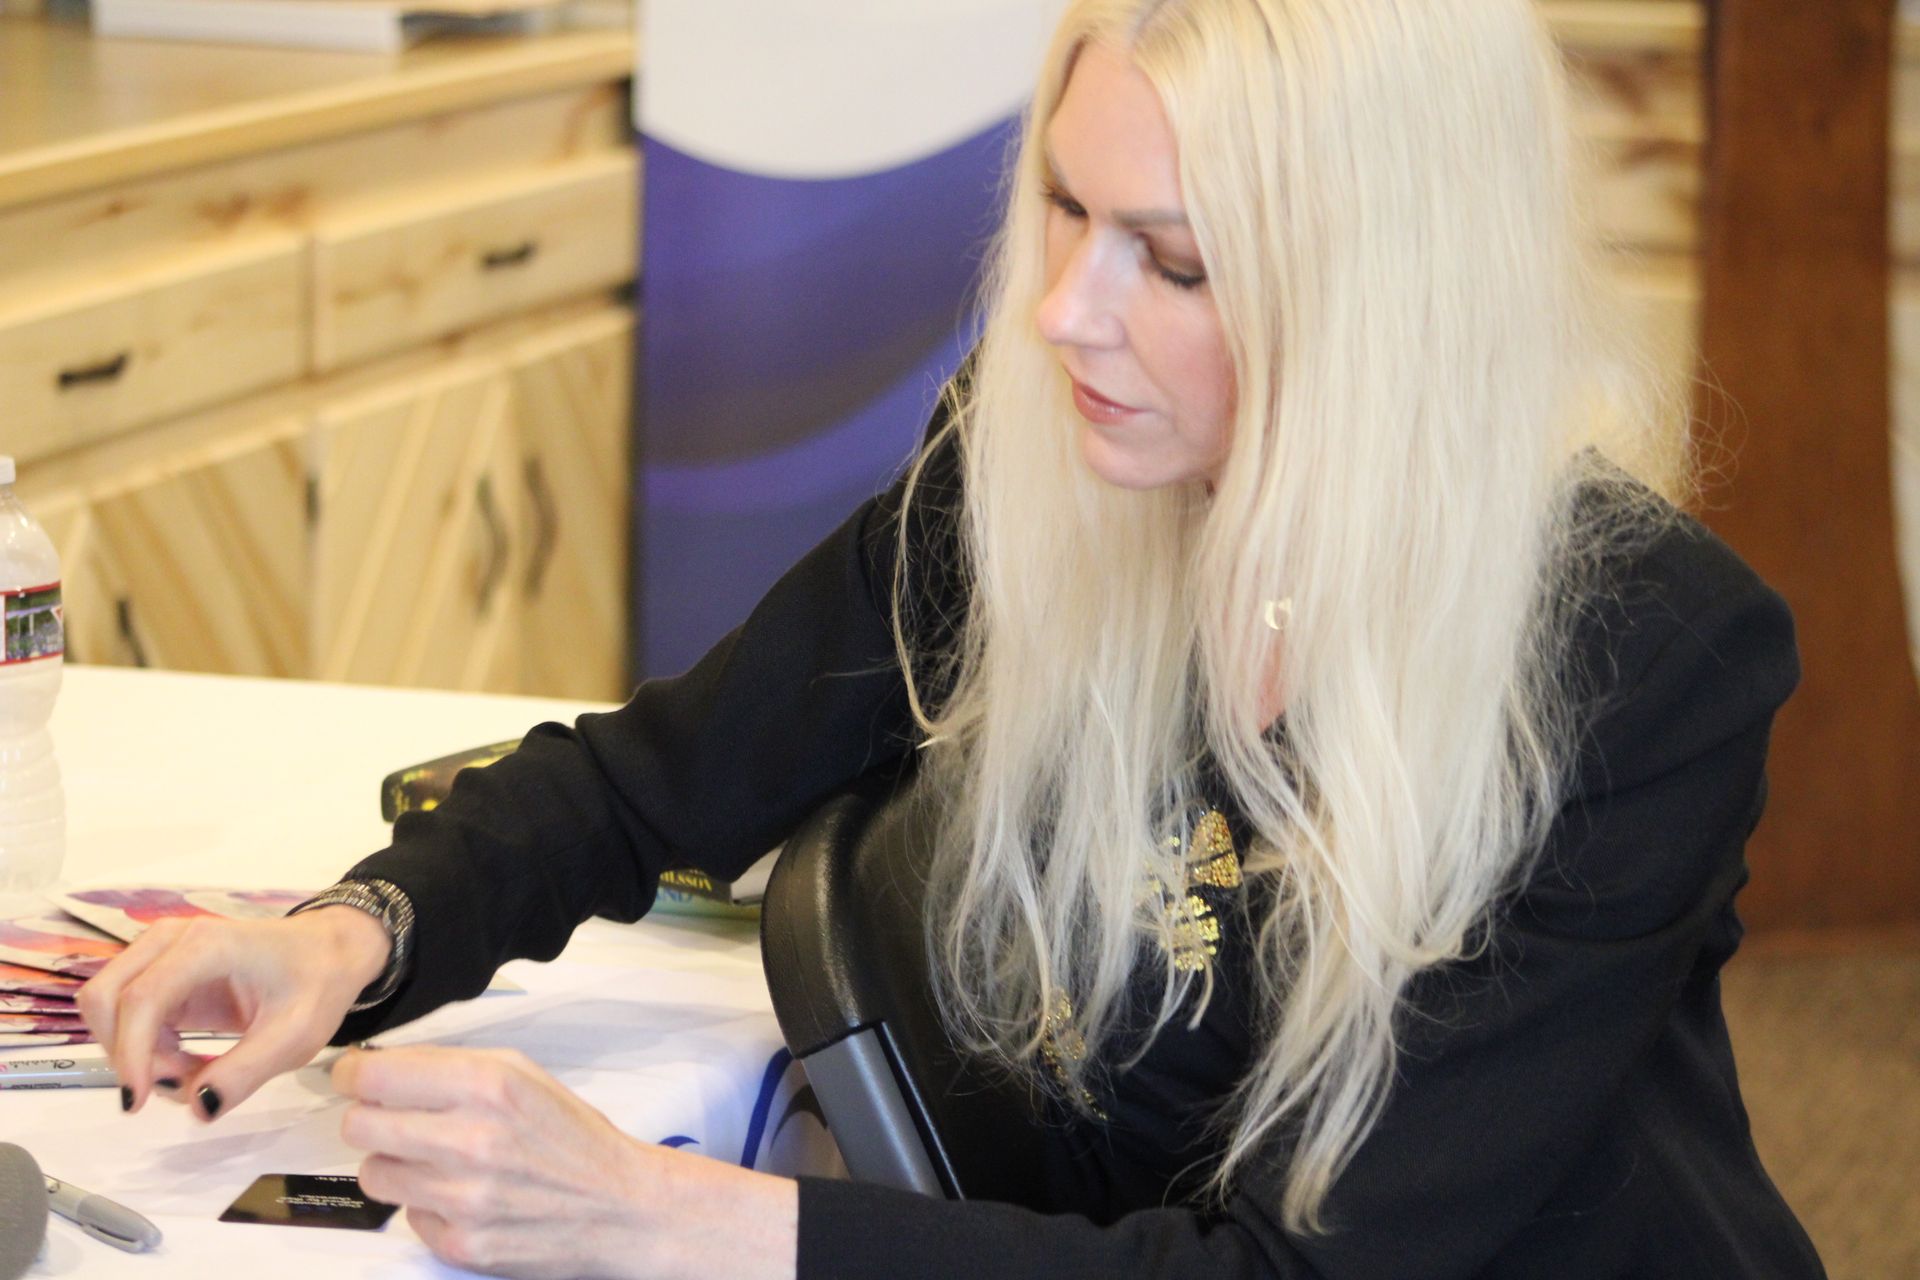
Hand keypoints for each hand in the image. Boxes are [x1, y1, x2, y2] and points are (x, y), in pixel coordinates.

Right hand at [78, 907, 390, 1117]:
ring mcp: (161, 954)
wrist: (331, 952)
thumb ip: (246, 1073)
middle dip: (127, 1053)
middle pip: (105, 997)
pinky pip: (129, 1018)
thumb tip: (198, 1107)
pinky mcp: (162, 976)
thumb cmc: (318, 983)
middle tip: (179, 1082)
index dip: (130, 1053)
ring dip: (138, 1054)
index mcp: (207, 945)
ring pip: (110, 1010)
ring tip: (195, 1073)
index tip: (138, 1102)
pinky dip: (147, 1049)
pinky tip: (190, 1064)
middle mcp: (171, 941)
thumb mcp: (296, 1036)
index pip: (141, 998)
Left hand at [334, 1046, 796, 1279]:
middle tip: (397, 1120)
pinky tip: (464, 1197)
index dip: (353, 1075)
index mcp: (488, 1085)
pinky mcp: (461, 1244)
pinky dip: (427, 1206)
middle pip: (359, 1126)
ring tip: (437, 1161)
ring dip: (397, 1164)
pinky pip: (408, 1217)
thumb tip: (377, 1067)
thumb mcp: (523, 1075)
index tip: (353, 1077)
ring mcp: (463, 1198)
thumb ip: (452, 1067)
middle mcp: (470, 1139)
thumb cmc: (572, 1136)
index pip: (373, 1076)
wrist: (622, 1207)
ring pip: (374, 1174)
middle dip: (371, 1119)